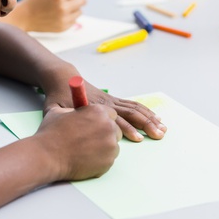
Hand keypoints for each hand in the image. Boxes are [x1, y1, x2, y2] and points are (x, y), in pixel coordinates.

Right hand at [4, 0, 85, 31]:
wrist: (24, 17)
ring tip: (63, 8)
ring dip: (74, 8)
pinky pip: (74, 20)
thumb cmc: (35, 0)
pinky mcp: (63, 28)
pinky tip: (59, 16)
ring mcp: (63, 19)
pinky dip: (69, 17)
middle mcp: (63, 8)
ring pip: (79, 11)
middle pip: (82, 1)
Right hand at [35, 104, 120, 180]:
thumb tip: (76, 110)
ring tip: (85, 150)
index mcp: (98, 111)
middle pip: (115, 130)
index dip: (103, 120)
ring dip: (103, 148)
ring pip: (113, 145)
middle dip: (105, 134)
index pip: (111, 114)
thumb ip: (74, 110)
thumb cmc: (51, 133)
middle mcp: (108, 126)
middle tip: (90, 140)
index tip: (96, 125)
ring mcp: (110, 145)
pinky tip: (85, 159)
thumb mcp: (59, 112)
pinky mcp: (108, 162)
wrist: (47, 155)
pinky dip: (100, 160)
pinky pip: (109, 159)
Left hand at [43, 80, 166, 141]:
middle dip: (146, 124)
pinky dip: (146, 111)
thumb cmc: (58, 97)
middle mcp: (106, 103)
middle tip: (158, 134)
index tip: (137, 139)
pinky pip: (133, 105)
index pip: (115, 119)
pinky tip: (155, 118)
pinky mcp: (113, 100)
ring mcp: (111, 100)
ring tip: (163, 128)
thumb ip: (61, 119)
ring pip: (135, 108)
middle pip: (131, 113)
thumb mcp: (55, 109)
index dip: (126, 129)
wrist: (63, 79)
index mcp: (94, 107)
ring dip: (150, 118)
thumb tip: (65, 132)